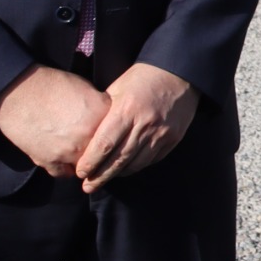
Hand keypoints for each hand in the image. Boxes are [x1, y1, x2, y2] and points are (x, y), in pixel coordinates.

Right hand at [0, 65, 110, 178]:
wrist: (17, 92)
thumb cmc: (51, 85)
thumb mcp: (86, 89)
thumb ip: (100, 108)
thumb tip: (108, 119)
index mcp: (102, 117)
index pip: (118, 132)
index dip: (114, 132)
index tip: (112, 134)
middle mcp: (89, 137)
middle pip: (104, 153)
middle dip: (101, 150)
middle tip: (97, 148)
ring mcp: (70, 152)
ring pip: (86, 166)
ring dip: (83, 161)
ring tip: (78, 153)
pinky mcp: (50, 161)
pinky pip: (63, 173)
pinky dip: (64, 168)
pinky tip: (62, 159)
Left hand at [77, 62, 199, 191]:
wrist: (180, 73)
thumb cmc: (143, 78)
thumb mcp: (117, 88)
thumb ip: (104, 112)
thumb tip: (87, 135)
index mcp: (126, 110)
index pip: (104, 145)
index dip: (91, 162)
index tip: (81, 172)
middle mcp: (144, 125)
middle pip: (119, 160)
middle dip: (101, 176)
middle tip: (88, 187)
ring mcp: (161, 133)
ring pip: (136, 163)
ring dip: (119, 174)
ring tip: (105, 179)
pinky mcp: (173, 138)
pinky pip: (152, 159)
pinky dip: (137, 166)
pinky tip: (126, 168)